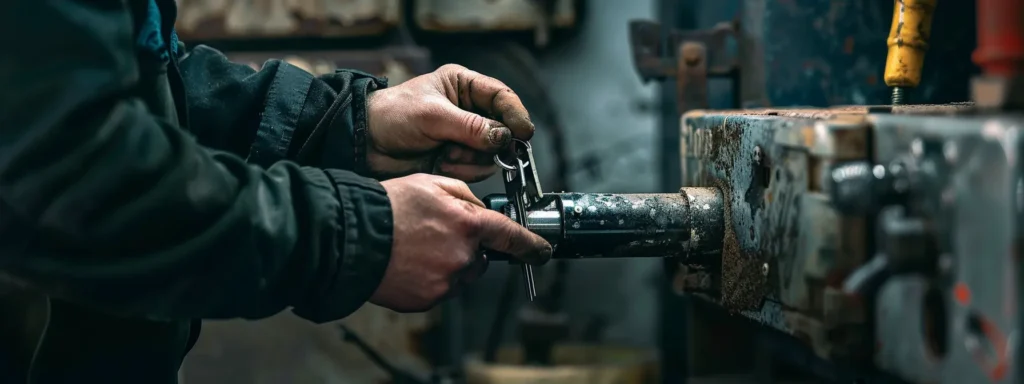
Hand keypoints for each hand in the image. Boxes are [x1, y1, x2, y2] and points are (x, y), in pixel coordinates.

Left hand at [365, 64, 534, 181]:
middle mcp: (468, 110)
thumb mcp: (432, 116)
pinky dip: (461, 169)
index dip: (515, 115)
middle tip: (477, 149)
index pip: (502, 97)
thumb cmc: (393, 116)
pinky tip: (441, 162)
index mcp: (463, 86)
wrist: (366, 144)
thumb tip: (504, 136)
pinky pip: (476, 168)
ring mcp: (463, 136)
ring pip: (491, 154)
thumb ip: (470, 127)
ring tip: (445, 154)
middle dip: (489, 143)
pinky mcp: (456, 158)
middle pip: (502, 130)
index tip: (523, 133)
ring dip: (470, 158)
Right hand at [371, 174, 551, 312]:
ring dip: (449, 264)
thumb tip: (480, 210)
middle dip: (467, 247)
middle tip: (436, 235)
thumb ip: (465, 195)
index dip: (531, 246)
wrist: (353, 238)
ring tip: (418, 248)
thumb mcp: (432, 183)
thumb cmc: (389, 206)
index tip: (542, 252)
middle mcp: (463, 256)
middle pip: (481, 257)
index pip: (512, 237)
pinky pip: (440, 290)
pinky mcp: (429, 299)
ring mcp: (447, 281)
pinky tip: (410, 264)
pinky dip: (430, 279)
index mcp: (468, 224)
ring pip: (461, 274)